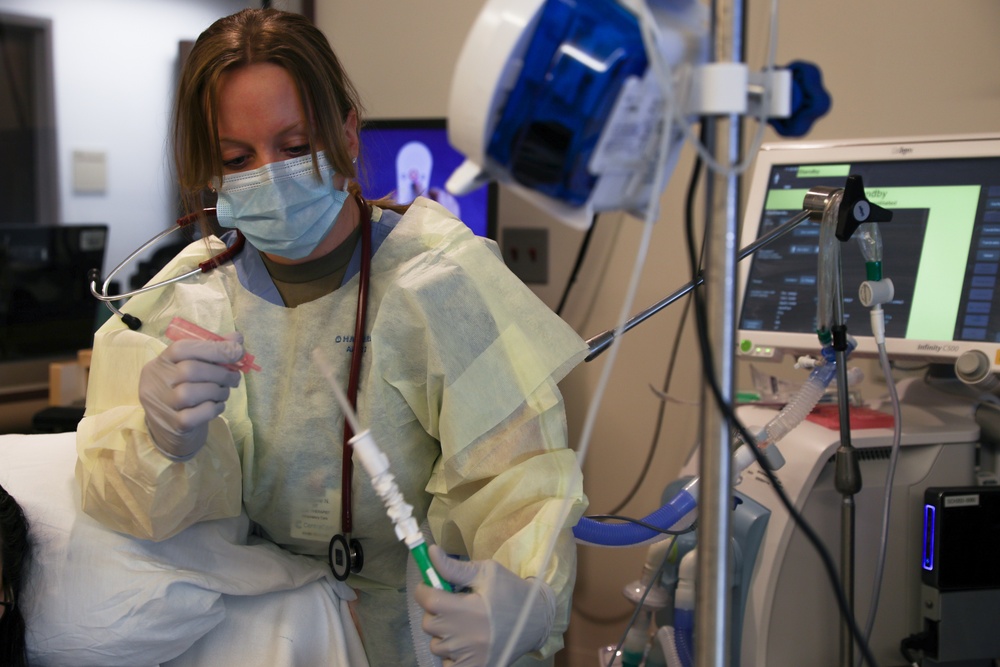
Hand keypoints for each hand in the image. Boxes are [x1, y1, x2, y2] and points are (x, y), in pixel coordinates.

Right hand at [139, 335, 243, 459]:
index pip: (181, 348)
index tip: (238, 350)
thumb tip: (237, 338)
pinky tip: (217, 406)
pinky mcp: (173, 425)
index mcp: (160, 362)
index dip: (213, 347)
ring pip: (192, 393)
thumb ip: (212, 351)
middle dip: (220, 373)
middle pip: (190, 370)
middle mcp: (155, 382)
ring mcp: (162, 405)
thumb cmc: (185, 392)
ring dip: (218, 391)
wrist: (171, 432)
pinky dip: (214, 409)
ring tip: (223, 393)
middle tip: (234, 378)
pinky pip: (197, 414)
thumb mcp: (194, 368)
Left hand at [414, 545, 554, 666]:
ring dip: (443, 633)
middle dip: (436, 611)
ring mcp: (470, 657)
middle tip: (452, 604)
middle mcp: (467, 638)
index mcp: (469, 610)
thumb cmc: (511, 592)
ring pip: (437, 645)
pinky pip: (446, 665)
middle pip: (429, 624)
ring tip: (462, 624)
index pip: (429, 601)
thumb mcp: (487, 573)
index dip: (424, 590)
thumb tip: (430, 553)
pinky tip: (464, 643)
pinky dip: (450, 655)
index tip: (430, 587)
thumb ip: (454, 567)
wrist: (538, 620)